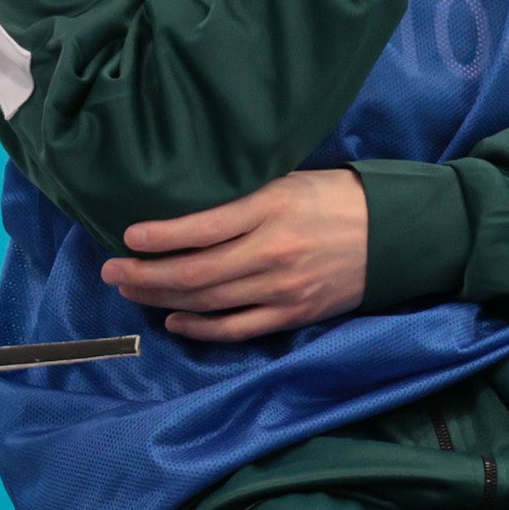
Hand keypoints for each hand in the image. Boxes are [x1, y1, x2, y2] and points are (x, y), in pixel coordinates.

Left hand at [101, 170, 368, 342]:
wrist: (397, 235)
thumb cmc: (335, 197)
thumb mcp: (288, 180)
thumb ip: (241, 197)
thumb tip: (184, 207)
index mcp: (271, 209)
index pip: (201, 228)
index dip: (158, 236)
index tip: (127, 235)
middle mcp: (273, 252)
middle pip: (195, 272)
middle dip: (145, 274)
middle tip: (111, 270)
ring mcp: (283, 289)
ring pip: (208, 302)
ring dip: (162, 299)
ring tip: (130, 289)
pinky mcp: (294, 315)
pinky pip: (237, 329)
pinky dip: (201, 328)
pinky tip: (173, 320)